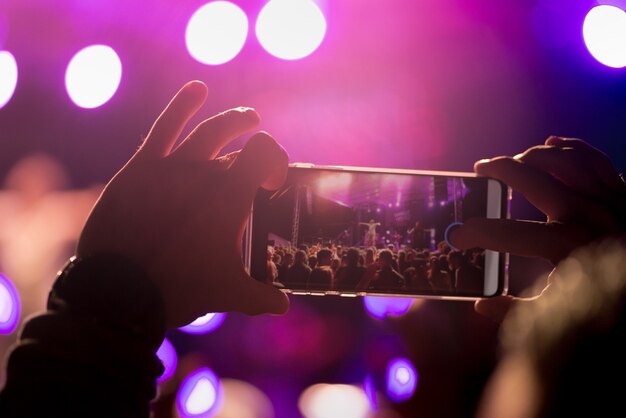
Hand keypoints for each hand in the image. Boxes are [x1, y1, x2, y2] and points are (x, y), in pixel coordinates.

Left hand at [76, 81, 288, 327]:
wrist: (121, 290)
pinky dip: (183, 104)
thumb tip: (283, 305)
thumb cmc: (180, 289)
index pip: (266, 153)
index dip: (275, 161)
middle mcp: (206, 173)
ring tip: (247, 118)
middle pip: (242, 145)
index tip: (272, 184)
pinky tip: (198, 88)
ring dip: (233, 121)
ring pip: (210, 131)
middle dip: (257, 149)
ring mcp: (173, 166)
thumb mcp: (228, 294)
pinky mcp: (142, 166)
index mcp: (231, 196)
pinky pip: (165, 127)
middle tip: (260, 162)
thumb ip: (262, 297)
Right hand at [449, 136, 625, 321]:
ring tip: (513, 159)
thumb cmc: (612, 307)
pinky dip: (570, 146)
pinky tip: (552, 142)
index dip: (473, 232)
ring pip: (562, 158)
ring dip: (532, 154)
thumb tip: (480, 305)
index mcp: (566, 246)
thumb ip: (517, 311)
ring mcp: (609, 199)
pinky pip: (594, 158)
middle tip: (480, 169)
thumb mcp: (564, 317)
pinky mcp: (625, 193)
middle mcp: (587, 215)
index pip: (504, 233)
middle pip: (530, 176)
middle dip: (499, 169)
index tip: (457, 236)